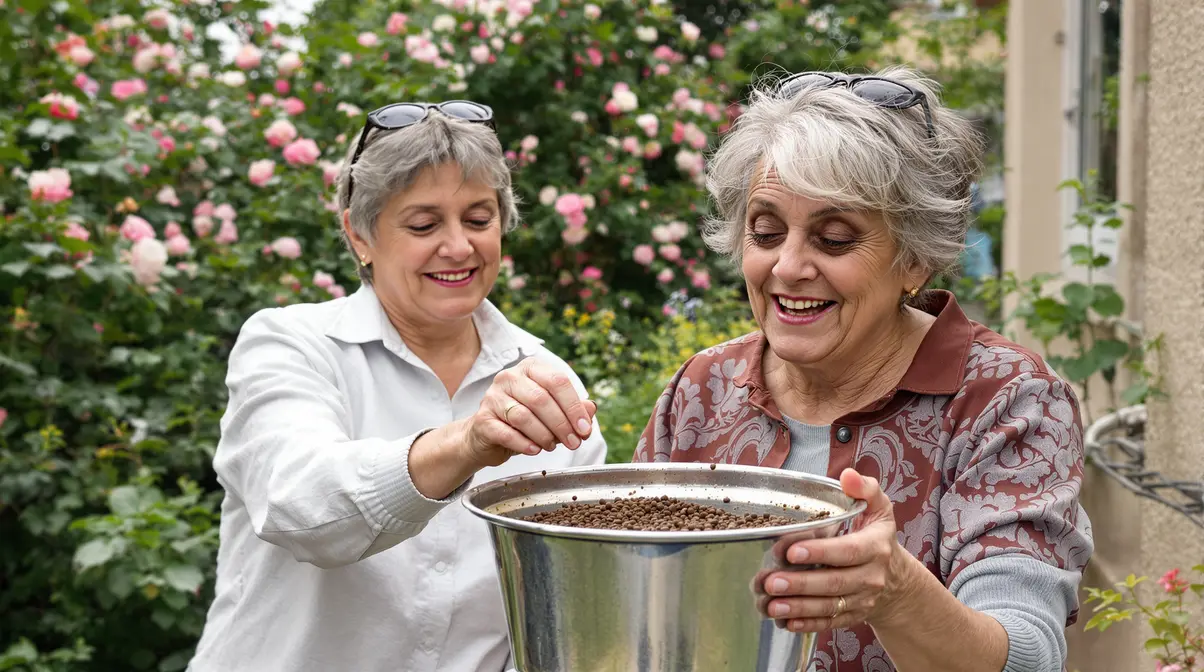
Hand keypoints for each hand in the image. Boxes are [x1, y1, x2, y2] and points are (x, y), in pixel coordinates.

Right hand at [461, 357, 596, 467]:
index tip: (585, 429)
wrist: (485, 437)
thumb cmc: (523, 421)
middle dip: (562, 424)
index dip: (574, 407)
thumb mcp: (551, 413)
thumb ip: (572, 409)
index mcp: (530, 369)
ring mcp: (493, 397)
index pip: (557, 381)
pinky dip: (524, 444)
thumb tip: (591, 409)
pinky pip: (506, 433)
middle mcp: (509, 377)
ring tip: (551, 446)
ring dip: (544, 435)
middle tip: (574, 442)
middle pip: (541, 399)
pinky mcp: (482, 419)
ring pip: (524, 416)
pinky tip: (535, 450)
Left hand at [759, 469, 916, 631]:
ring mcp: (861, 600)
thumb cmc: (878, 537)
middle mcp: (870, 577)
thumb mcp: (879, 508)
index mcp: (875, 547)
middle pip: (834, 583)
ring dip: (797, 607)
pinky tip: (785, 621)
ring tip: (770, 604)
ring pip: (828, 606)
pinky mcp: (852, 616)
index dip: (820, 552)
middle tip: (770, 581)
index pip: (847, 551)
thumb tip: (847, 475)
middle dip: (800, 584)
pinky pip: (829, 623)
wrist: (897, 581)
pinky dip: (806, 624)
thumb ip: (864, 489)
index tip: (790, 551)